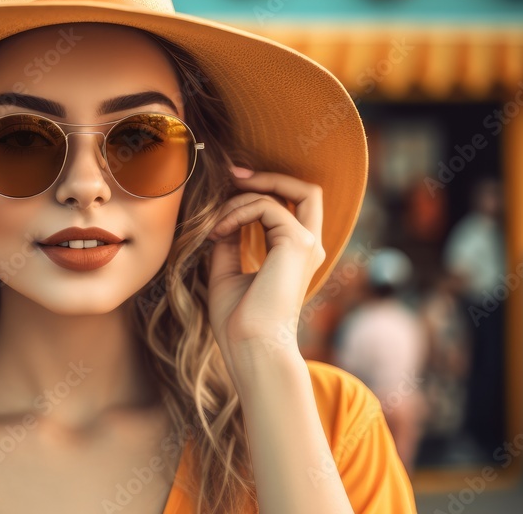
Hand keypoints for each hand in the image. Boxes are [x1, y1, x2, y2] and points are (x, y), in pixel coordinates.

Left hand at [205, 166, 326, 368]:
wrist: (249, 346)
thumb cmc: (238, 320)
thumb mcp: (226, 270)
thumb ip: (230, 240)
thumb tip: (222, 216)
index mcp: (295, 254)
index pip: (291, 205)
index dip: (263, 188)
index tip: (227, 186)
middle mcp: (308, 247)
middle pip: (306, 190)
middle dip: (267, 177)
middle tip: (231, 175)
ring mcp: (307, 244)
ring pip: (282, 193)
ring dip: (239, 200)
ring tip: (214, 226)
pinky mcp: (297, 243)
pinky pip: (266, 207)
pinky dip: (238, 211)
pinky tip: (219, 232)